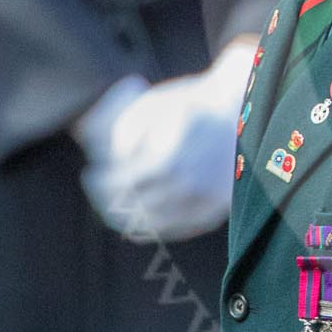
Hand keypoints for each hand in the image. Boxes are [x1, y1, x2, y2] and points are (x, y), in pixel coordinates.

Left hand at [73, 40, 255, 241]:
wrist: (240, 107)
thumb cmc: (191, 102)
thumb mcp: (151, 105)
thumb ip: (124, 136)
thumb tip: (114, 166)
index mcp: (169, 160)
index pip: (125, 184)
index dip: (101, 183)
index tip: (91, 175)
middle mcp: (190, 185)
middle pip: (138, 206)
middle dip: (111, 200)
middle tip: (100, 192)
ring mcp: (207, 200)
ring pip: (157, 223)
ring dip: (130, 219)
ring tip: (116, 209)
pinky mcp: (218, 208)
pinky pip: (181, 229)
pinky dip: (158, 228)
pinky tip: (141, 223)